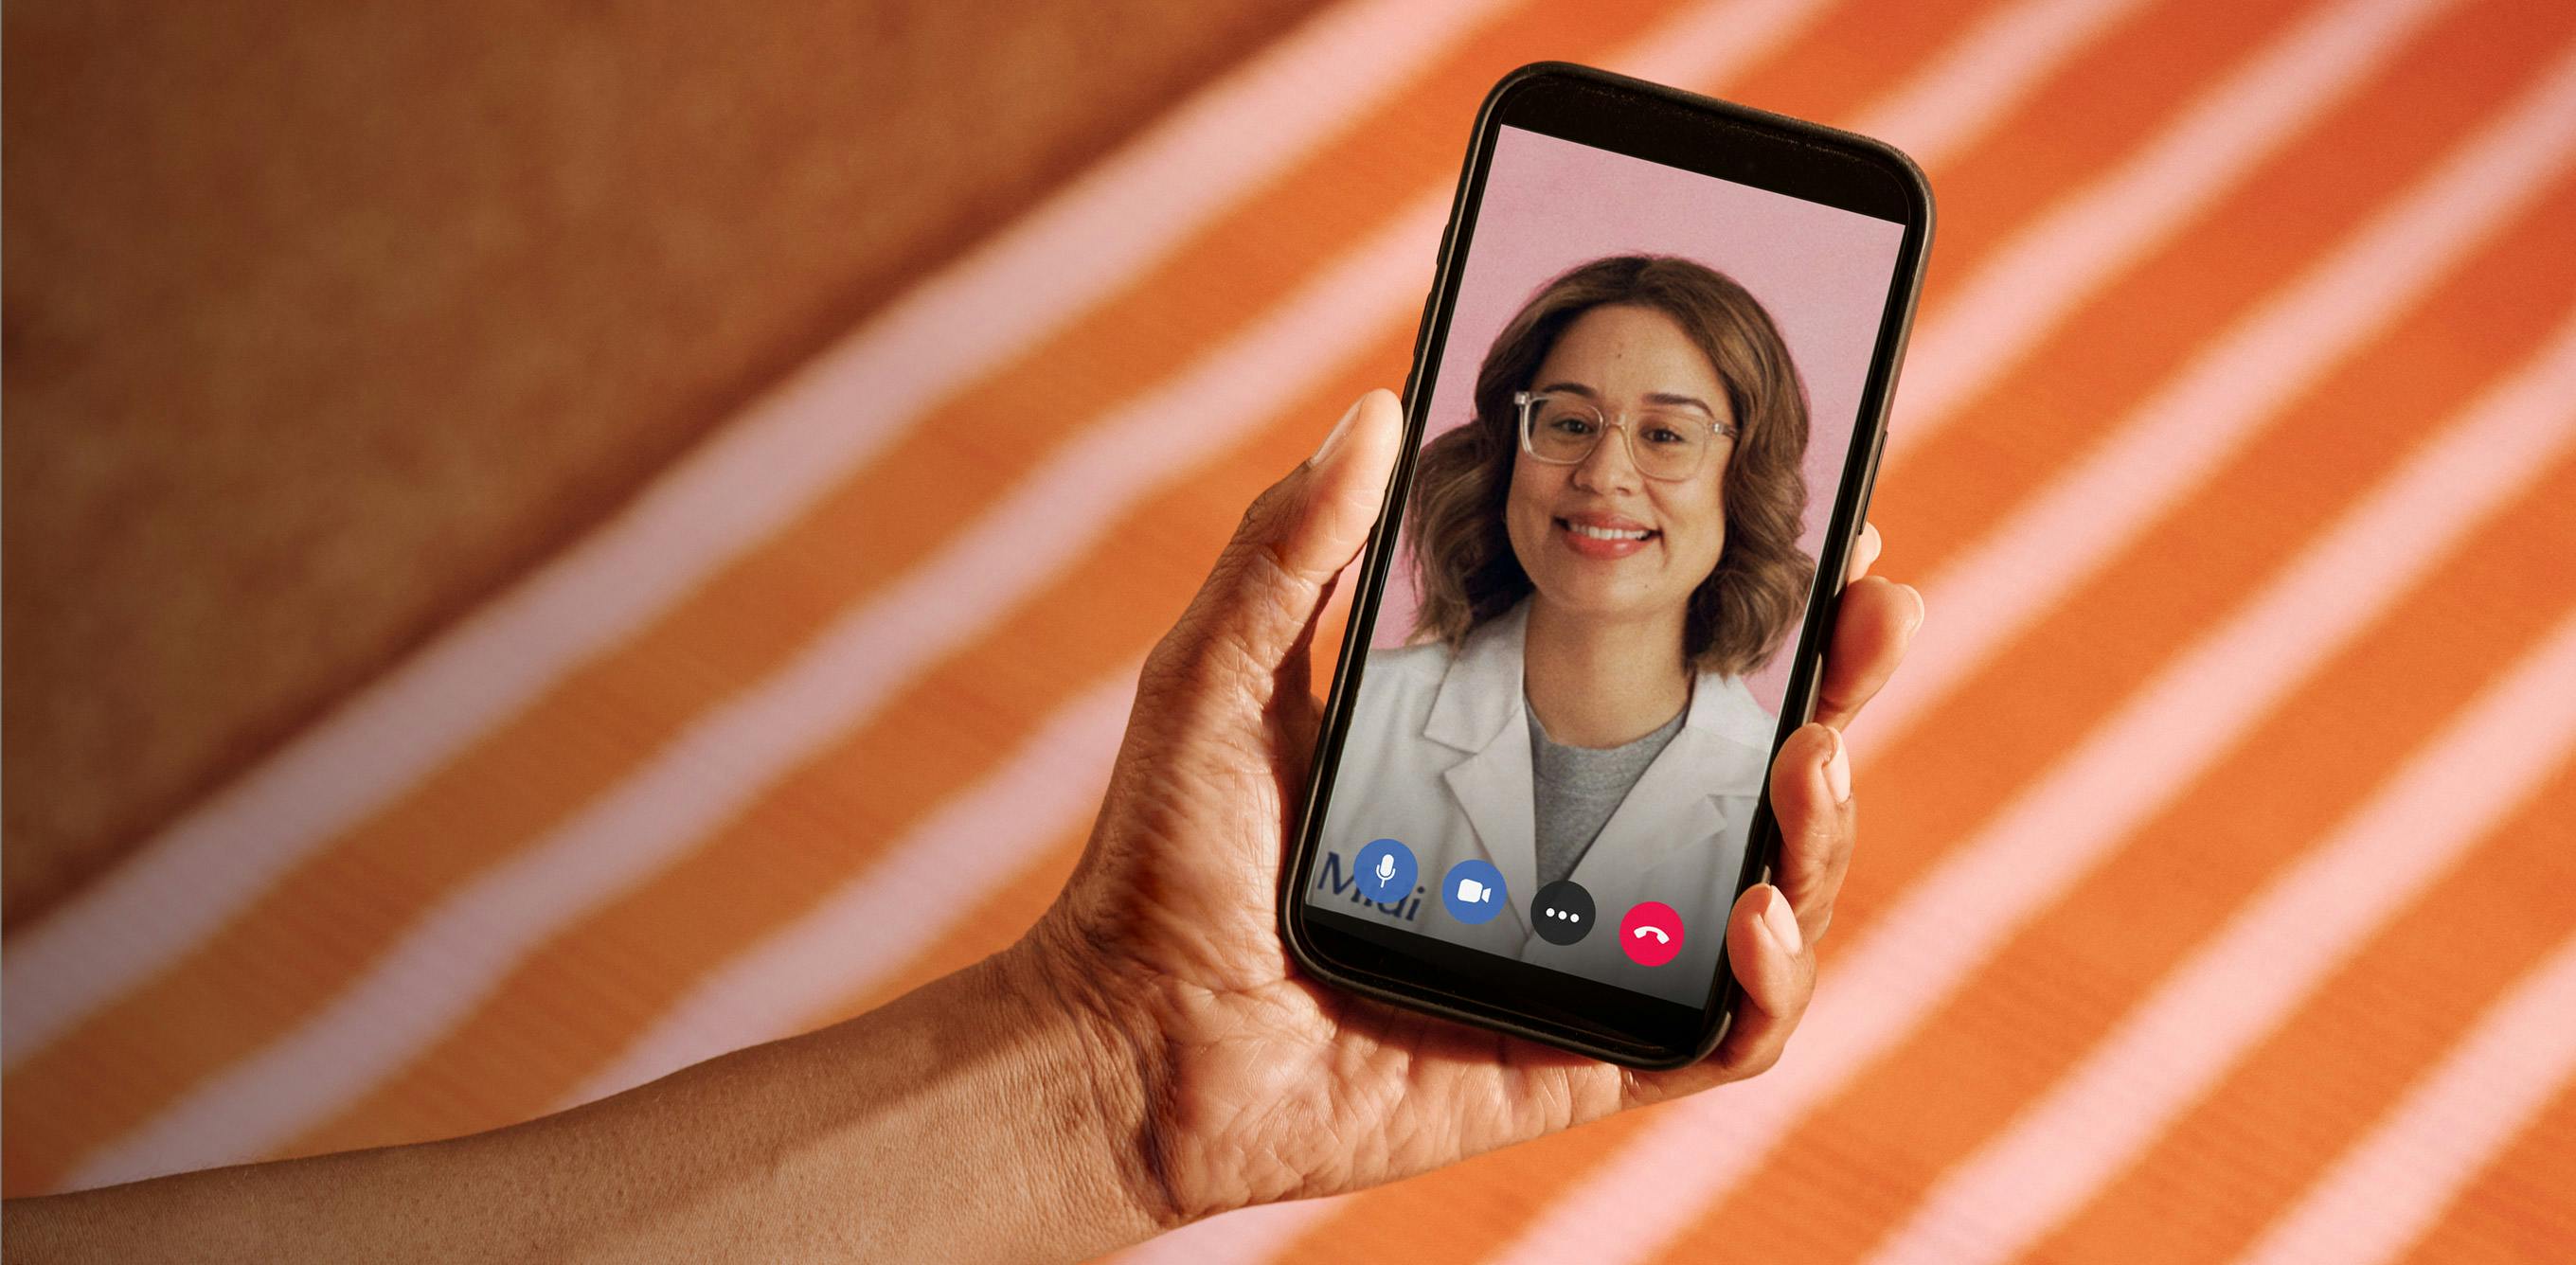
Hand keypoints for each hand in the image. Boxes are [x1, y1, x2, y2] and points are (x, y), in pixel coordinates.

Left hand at [1014, 390, 1924, 1228]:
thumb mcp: (1220, 672)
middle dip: (1845, 688)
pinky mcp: (1578, 1061)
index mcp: (1505, 752)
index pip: (1668, 670)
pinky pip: (1718, 1040)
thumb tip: (1376, 406)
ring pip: (1766, 896)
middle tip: (1884, 613)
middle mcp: (1566, 850)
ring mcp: (1582, 958)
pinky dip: (1769, 984)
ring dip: (1823, 830)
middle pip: (1750, 769)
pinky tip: (1749, 912)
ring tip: (1816, 758)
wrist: (1123, 1036)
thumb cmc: (1163, 860)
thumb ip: (1293, 546)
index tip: (1831, 525)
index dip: (1762, 607)